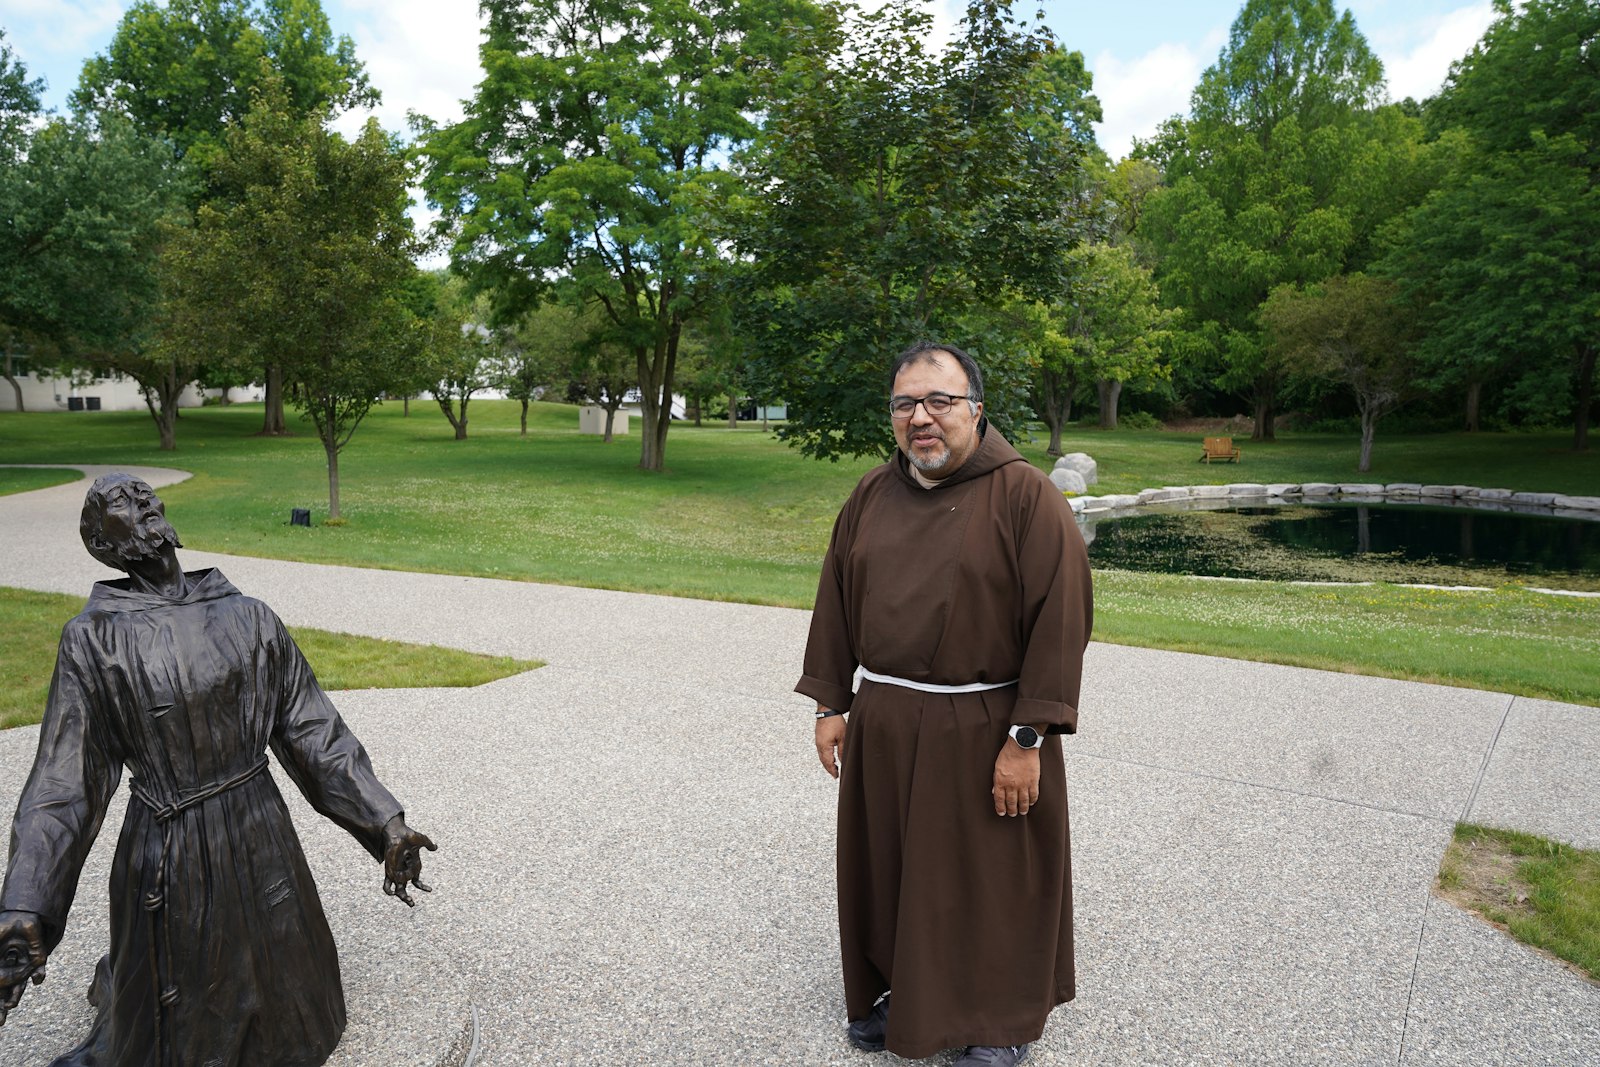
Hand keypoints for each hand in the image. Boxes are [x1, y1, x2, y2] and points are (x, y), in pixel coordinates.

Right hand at [0, 911, 46, 1027]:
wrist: (24, 911)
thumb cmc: (5, 925)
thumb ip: (9, 960)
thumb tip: (11, 972)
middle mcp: (8, 965)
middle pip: (3, 988)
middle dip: (1, 1004)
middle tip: (0, 1021)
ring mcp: (22, 962)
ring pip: (18, 983)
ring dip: (14, 994)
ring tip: (10, 1004)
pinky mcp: (37, 955)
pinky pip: (37, 968)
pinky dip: (38, 974)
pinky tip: (37, 980)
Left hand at [381, 817, 437, 906]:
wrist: (397, 833)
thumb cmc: (409, 835)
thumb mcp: (422, 840)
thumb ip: (429, 845)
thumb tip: (436, 847)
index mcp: (413, 867)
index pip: (416, 881)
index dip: (422, 887)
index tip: (430, 890)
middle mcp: (405, 871)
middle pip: (404, 889)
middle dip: (408, 898)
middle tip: (412, 904)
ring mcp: (397, 872)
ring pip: (398, 889)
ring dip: (403, 897)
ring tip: (410, 901)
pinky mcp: (390, 871)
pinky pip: (386, 884)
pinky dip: (388, 891)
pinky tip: (393, 893)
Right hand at [815, 713, 846, 779]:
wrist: (827, 709)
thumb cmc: (835, 721)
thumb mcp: (842, 737)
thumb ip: (842, 751)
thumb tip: (843, 761)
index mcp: (824, 747)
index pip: (828, 763)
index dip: (832, 771)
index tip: (837, 776)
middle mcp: (819, 745)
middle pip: (823, 761)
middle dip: (829, 768)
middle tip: (835, 774)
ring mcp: (818, 741)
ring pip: (822, 756)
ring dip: (827, 762)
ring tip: (834, 767)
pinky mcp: (819, 737)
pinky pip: (821, 750)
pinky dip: (826, 756)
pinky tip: (831, 756)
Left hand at [992, 738, 1040, 816]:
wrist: (1022, 745)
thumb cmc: (1008, 753)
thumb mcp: (997, 766)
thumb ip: (996, 780)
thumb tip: (994, 791)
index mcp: (1001, 781)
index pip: (999, 799)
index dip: (1000, 808)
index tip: (1001, 813)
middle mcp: (1012, 785)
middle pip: (1011, 802)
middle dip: (1011, 810)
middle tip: (1012, 814)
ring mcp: (1023, 784)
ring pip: (1023, 801)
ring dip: (1022, 808)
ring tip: (1022, 812)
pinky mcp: (1033, 781)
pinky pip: (1033, 795)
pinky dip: (1032, 800)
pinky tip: (1031, 803)